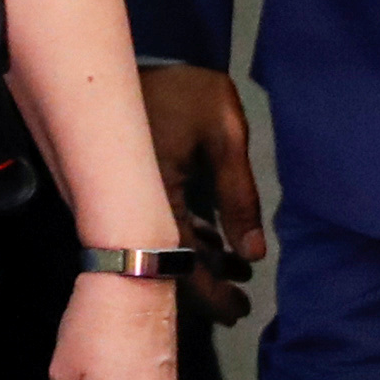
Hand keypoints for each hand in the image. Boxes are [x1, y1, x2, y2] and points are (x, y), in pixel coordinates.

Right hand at [139, 65, 264, 326]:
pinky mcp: (128, 193)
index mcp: (155, 201)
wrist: (125, 65)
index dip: (211, 295)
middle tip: (242, 302)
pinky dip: (187, 238)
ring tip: (240, 271)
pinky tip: (218, 242)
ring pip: (166, 246)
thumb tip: (253, 253)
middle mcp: (135, 211)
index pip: (183, 265)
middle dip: (209, 285)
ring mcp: (128, 203)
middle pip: (172, 264)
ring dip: (202, 260)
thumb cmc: (181, 92)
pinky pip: (158, 226)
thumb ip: (238, 194)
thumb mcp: (223, 134)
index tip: (238, 314)